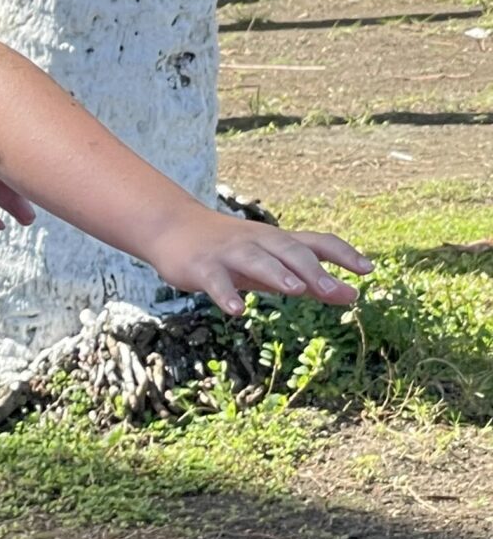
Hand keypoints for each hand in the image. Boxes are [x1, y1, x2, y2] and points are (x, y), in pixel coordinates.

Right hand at [153, 207, 372, 315]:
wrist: (172, 228)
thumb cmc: (230, 251)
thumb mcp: (271, 263)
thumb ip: (308, 279)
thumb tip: (352, 295)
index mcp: (277, 242)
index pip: (317, 242)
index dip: (343, 254)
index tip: (367, 270)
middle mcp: (258, 243)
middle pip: (290, 252)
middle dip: (313, 271)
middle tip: (336, 291)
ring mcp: (229, 253)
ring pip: (257, 261)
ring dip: (277, 273)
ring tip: (295, 290)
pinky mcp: (202, 267)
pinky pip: (216, 280)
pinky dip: (226, 294)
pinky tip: (236, 310)